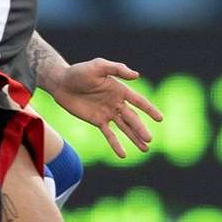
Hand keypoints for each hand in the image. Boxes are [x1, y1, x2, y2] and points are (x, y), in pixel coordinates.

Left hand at [46, 58, 163, 157]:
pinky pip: (109, 134)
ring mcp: (107, 113)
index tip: (160, 118)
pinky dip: (116, 144)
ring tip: (145, 149)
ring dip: (134, 138)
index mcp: (119, 89)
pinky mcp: (97, 121)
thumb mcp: (98, 66)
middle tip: (150, 140)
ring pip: (124, 128)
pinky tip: (123, 155)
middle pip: (132, 118)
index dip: (149, 110)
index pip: (138, 102)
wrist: (61, 82)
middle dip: (141, 129)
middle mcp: (116, 102)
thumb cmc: (79, 71)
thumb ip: (117, 69)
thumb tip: (137, 75)